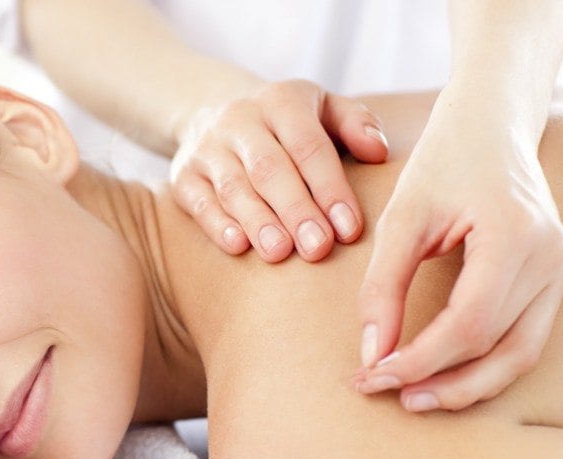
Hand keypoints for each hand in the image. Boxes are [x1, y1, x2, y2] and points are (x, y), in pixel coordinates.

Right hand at [170, 79, 388, 259]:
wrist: (213, 112)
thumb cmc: (287, 124)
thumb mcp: (324, 109)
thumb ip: (356, 124)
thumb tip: (379, 152)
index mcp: (281, 101)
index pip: (308, 146)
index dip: (329, 188)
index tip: (349, 228)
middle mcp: (240, 120)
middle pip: (269, 168)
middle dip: (295, 210)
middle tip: (317, 249)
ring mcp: (208, 148)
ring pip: (233, 187)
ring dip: (258, 222)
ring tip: (280, 254)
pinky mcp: (183, 174)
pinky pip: (198, 201)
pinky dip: (217, 224)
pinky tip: (238, 246)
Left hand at [354, 98, 562, 411]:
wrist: (489, 128)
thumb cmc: (441, 164)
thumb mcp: (400, 219)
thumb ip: (382, 288)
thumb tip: (370, 354)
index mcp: (514, 235)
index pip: (469, 323)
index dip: (419, 359)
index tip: (371, 373)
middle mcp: (549, 258)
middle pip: (497, 348)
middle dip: (439, 382)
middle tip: (384, 392)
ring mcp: (559, 271)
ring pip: (518, 355)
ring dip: (465, 386)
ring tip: (411, 397)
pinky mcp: (552, 280)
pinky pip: (522, 340)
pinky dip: (483, 366)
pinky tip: (441, 376)